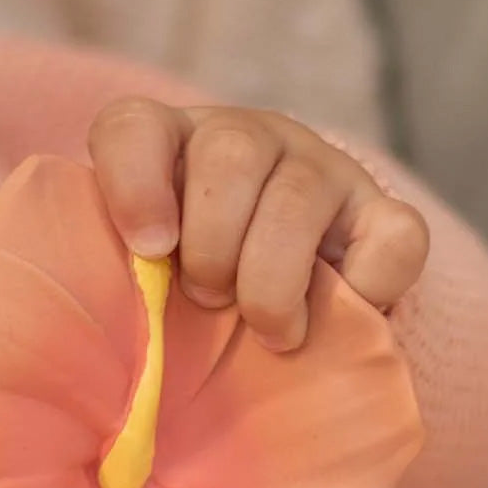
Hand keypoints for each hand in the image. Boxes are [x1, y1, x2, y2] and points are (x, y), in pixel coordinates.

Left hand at [88, 99, 429, 350]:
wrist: (272, 320)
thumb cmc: (185, 302)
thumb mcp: (138, 286)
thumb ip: (111, 289)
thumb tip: (94, 359)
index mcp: (166, 147)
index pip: (132, 129)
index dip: (134, 185)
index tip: (150, 250)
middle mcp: (244, 139)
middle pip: (229, 155)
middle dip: (212, 246)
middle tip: (206, 299)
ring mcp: (320, 170)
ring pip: (301, 194)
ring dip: (272, 278)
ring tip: (265, 330)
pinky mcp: (383, 213)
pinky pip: (394, 237)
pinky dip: (365, 288)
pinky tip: (332, 315)